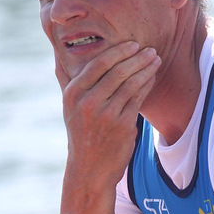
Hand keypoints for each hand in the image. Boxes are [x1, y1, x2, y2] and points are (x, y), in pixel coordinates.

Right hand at [56, 41, 160, 186]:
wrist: (89, 168)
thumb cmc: (81, 132)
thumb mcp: (68, 106)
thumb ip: (65, 78)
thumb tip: (57, 52)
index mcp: (73, 94)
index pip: (98, 64)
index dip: (119, 51)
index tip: (133, 44)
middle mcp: (87, 102)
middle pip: (118, 71)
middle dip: (137, 58)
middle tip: (151, 50)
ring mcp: (106, 114)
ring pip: (131, 84)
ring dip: (146, 69)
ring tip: (156, 60)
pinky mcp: (122, 125)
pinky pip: (138, 99)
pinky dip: (147, 85)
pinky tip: (152, 77)